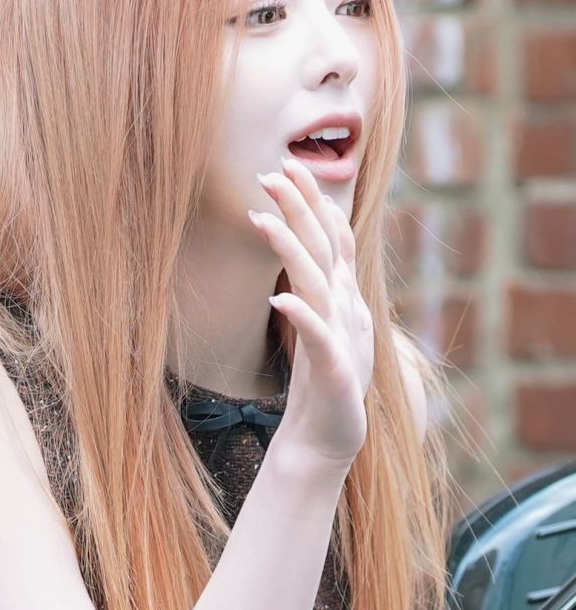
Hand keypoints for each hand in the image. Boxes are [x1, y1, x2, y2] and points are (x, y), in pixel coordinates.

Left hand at [249, 154, 373, 469]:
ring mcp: (343, 339)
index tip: (288, 167)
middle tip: (275, 170)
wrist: (325, 443)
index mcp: (344, 299)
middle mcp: (348, 311)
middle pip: (325, 248)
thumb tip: (298, 250)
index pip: (332, 238)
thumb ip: (316, 289)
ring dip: (292, 248)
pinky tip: (280, 296)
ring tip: (262, 218)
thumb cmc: (320, 386)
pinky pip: (317, 338)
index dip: (313, 202)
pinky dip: (302, 315)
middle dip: (302, 207)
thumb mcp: (319, 327)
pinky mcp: (335, 371)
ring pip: (319, 282)